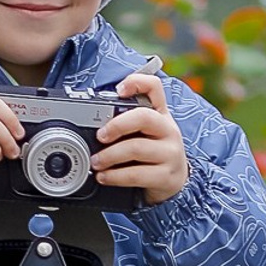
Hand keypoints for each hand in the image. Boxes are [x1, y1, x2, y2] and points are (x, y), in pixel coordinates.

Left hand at [96, 70, 188, 204]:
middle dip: (116, 125)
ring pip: (136, 148)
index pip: (154, 87)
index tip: (119, 91)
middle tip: (100, 136)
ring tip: (96, 162)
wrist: (175, 181)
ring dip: (109, 156)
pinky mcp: (166, 176)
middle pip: (143, 117)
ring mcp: (170, 153)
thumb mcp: (145, 133)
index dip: (137, 83)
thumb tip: (91, 124)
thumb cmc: (152, 153)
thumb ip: (126, 123)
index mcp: (161, 114)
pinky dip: (115, 176)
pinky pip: (136, 175)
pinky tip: (104, 177)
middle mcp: (168, 130)